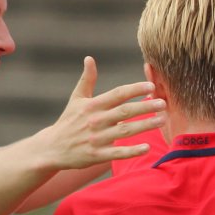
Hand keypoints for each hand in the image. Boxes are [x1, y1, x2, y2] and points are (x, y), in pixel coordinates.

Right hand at [42, 57, 165, 168]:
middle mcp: (95, 121)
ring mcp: (96, 138)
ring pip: (125, 132)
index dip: (134, 89)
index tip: (151, 86)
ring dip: (145, 126)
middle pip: (124, 112)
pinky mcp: (96, 155)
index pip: (117, 94)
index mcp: (92, 105)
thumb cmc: (68, 121)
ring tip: (162, 120)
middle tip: (163, 103)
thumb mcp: (76, 99)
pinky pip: (117, 153)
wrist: (51, 148)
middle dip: (145, 107)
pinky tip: (146, 148)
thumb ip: (87, 80)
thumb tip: (89, 58)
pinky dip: (131, 151)